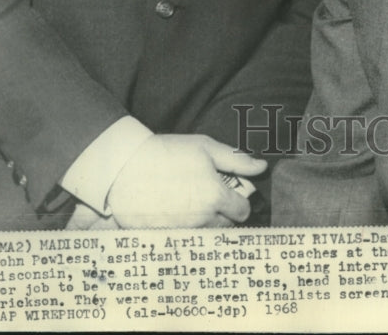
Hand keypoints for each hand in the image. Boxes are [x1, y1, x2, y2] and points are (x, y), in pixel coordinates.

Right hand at [106, 134, 265, 228]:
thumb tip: (261, 167)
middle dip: (222, 212)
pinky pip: (182, 239)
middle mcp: (201, 219)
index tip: (230, 193)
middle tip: (208, 194)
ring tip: (189, 201)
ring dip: (203, 222)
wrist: (126, 166)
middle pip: (225, 226)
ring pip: (205, 234)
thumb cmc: (168, 152)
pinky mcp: (162, 239)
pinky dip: (182, 228)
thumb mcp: (205, 147)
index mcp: (215, 196)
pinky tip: (173, 210)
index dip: (239, 201)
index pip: (242, 212)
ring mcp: (181, 232)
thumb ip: (236, 159)